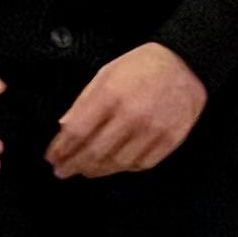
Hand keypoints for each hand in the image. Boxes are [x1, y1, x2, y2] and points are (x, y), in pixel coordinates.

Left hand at [48, 44, 208, 180]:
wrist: (184, 65)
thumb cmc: (142, 67)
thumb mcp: (106, 74)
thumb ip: (83, 102)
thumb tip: (64, 128)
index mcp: (111, 95)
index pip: (77, 131)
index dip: (61, 149)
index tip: (52, 157)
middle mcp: (132, 115)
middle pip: (95, 152)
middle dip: (74, 165)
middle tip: (62, 171)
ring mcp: (153, 130)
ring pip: (118, 163)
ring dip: (96, 171)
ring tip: (84, 171)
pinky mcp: (170, 140)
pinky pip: (142, 164)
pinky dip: (124, 168)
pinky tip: (113, 165)